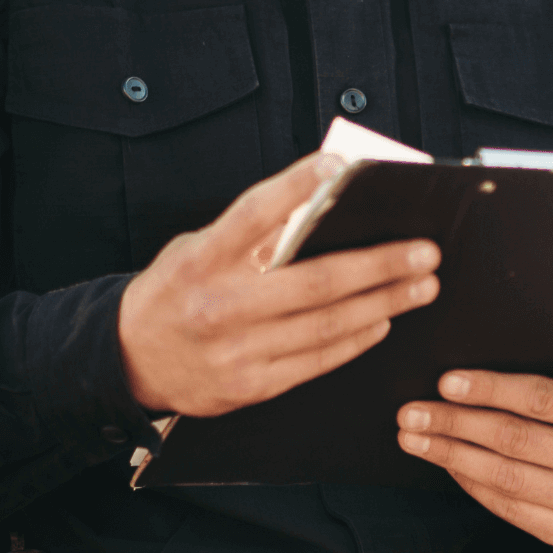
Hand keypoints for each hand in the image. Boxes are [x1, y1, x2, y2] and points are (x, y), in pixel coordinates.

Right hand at [119, 153, 439, 416]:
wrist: (128, 361)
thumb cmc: (174, 295)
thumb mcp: (195, 251)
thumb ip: (249, 236)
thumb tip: (319, 207)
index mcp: (202, 259)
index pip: (255, 214)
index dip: (298, 187)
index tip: (341, 167)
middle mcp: (220, 305)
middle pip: (316, 281)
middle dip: (380, 265)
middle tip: (424, 252)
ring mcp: (237, 350)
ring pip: (326, 325)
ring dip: (383, 303)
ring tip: (420, 286)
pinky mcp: (250, 385)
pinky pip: (317, 361)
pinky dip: (355, 339)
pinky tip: (382, 321)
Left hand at [396, 371, 552, 548]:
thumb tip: (477, 369)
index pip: (542, 400)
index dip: (490, 389)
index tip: (446, 382)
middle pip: (515, 440)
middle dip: (455, 424)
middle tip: (411, 413)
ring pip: (506, 477)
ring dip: (451, 456)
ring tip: (414, 439)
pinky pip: (509, 507)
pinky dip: (470, 483)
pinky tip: (446, 463)